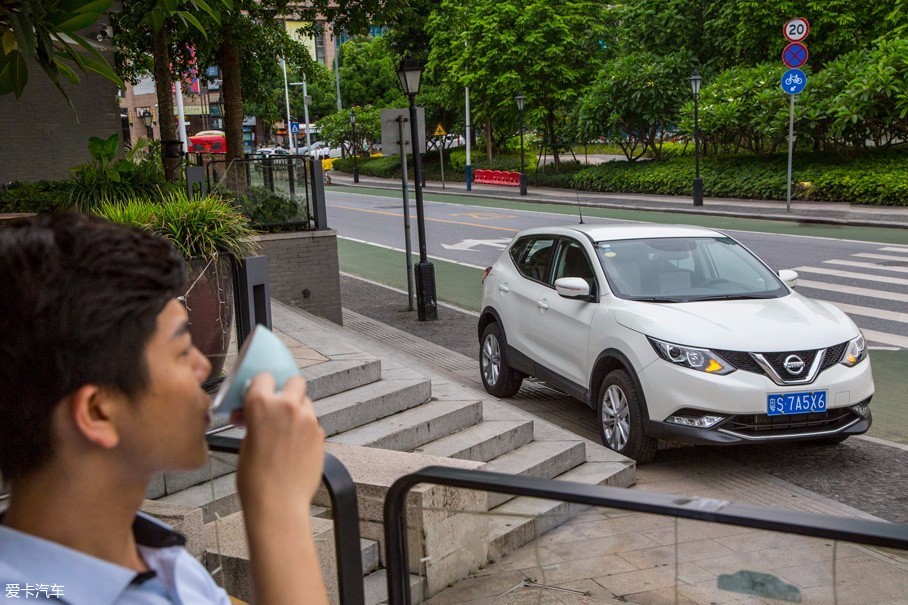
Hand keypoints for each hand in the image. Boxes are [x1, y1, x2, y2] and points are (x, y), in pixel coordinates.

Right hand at [233, 373, 324, 512]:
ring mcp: (308, 420)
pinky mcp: (320, 434)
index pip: (264, 377)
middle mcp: (287, 407)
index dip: (261, 386)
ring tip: (286, 432)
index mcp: (262, 405)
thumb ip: (254, 420)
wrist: (278, 503)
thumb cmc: (255, 479)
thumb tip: (254, 414)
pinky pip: (313, 423)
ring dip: (298, 411)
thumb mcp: (244, 442)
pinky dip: (305, 429)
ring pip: (306, 403)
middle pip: (294, 382)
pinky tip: (295, 447)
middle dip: (287, 391)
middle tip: (278, 407)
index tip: (259, 394)